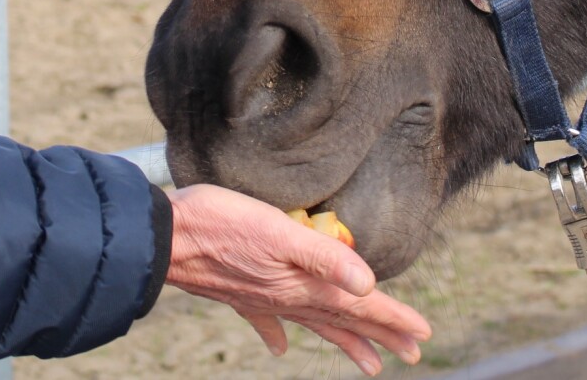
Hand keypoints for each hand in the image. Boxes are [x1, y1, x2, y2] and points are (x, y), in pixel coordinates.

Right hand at [164, 184, 430, 375]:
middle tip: (412, 353)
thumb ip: (323, 256)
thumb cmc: (220, 223)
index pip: (357, 303)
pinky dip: (276, 334)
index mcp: (300, 283)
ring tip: (369, 363)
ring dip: (343, 339)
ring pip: (313, 323)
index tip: (423, 333)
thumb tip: (368, 284)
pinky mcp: (236, 292)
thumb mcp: (278, 230)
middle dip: (380, 334)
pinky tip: (280, 348)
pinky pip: (264, 320)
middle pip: (342, 318)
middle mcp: (285, 296)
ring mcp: (260, 298)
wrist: (163, 239)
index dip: (392, 316)